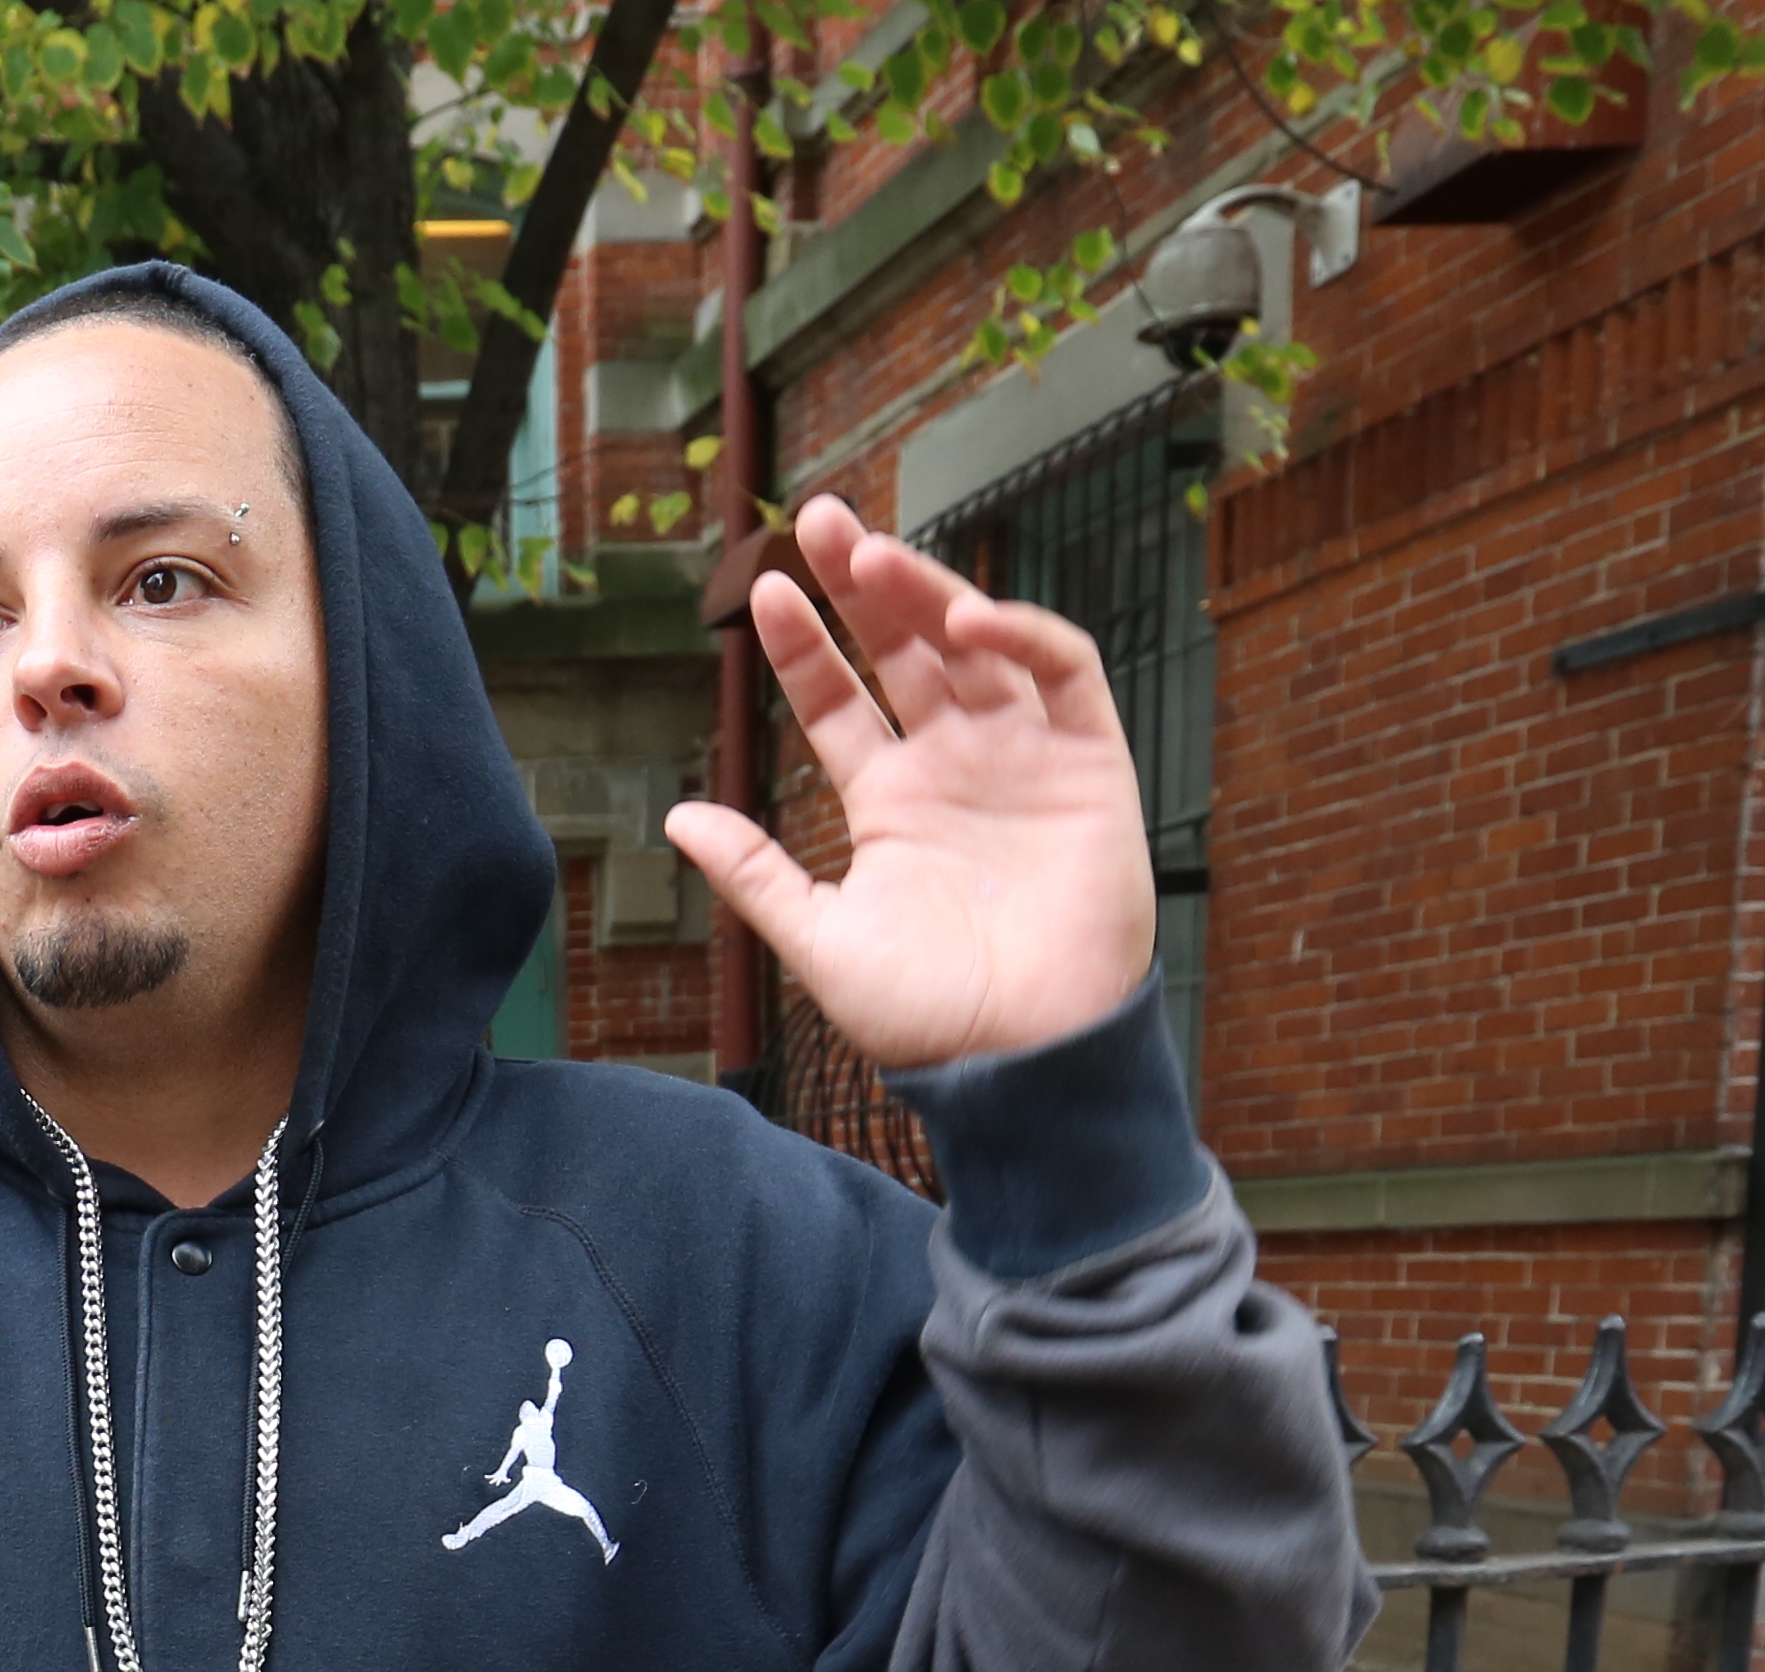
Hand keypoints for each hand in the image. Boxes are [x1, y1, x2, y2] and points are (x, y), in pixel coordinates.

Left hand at [663, 495, 1159, 1069]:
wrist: (1022, 1057)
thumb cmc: (928, 1016)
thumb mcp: (819, 939)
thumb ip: (754, 874)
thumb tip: (674, 816)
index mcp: (890, 804)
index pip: (839, 703)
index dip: (804, 648)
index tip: (761, 597)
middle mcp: (954, 768)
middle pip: (903, 651)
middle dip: (862, 585)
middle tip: (818, 521)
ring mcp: (1022, 759)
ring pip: (975, 646)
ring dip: (928, 593)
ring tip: (873, 558)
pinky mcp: (1090, 763)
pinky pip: (1065, 673)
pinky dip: (1023, 635)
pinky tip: (967, 621)